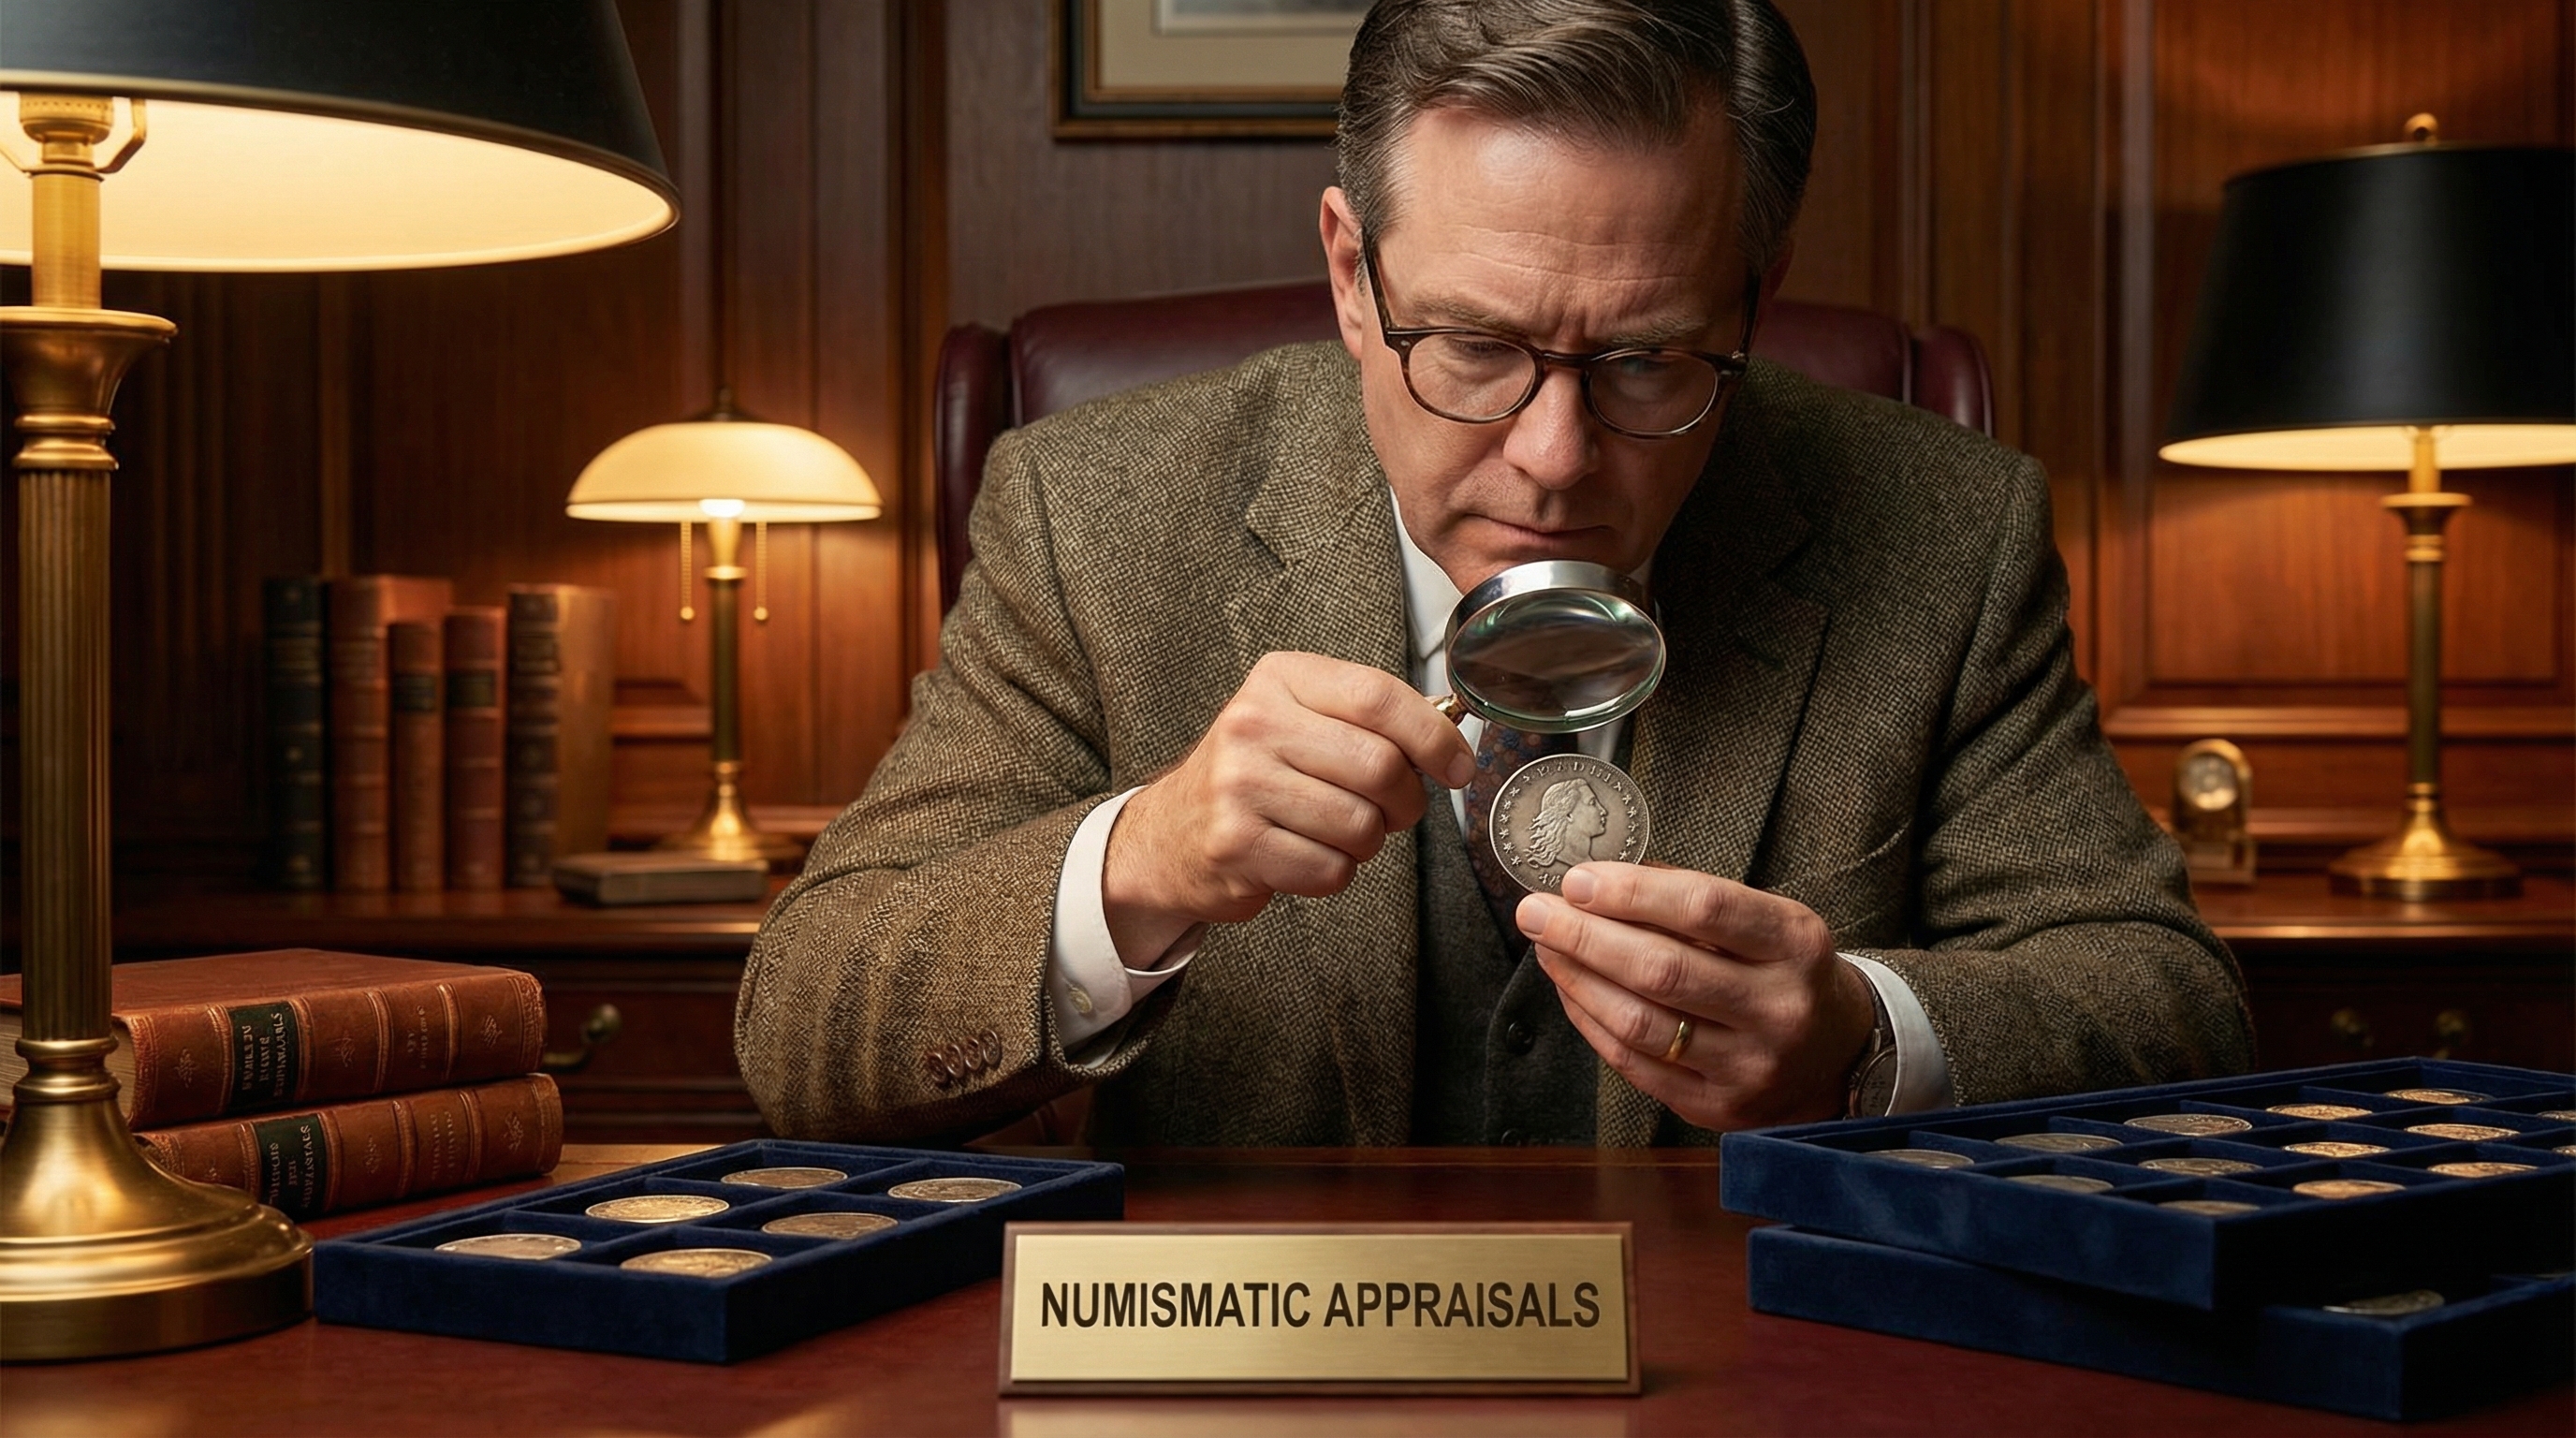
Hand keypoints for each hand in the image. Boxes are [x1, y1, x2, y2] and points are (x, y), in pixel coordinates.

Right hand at [1104, 651, 1476, 959]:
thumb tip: (1450, 735)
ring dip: (1367, 842)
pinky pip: (1330, 870)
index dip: (1433, 737)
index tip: (1457, 766)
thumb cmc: (1256, 774)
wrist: (1172, 832)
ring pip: (1361, 826)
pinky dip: (1334, 872)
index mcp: (1280, 679)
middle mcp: (1253, 724)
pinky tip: (1304, 854)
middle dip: (1405, 801)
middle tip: (1393, 810)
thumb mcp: (1301, 719)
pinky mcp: (1235, 844)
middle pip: (1380, 767)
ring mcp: (1239, 785)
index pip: (1378, 697)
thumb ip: (1369, 719)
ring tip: (1335, 831)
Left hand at [1515, 863, 1877, 1129]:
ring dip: (1579, 979)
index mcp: (1796, 944)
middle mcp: (1779, 1008)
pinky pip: (1634, 1062)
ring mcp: (1749, 1065)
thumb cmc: (1783, 971)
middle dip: (1585, 935)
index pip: (1704, 908)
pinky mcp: (1717, 1106)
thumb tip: (1599, 880)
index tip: (1576, 880)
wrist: (1836, 1055)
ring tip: (1546, 947)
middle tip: (1536, 911)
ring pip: (1640, 1022)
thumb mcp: (1767, 922)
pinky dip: (1591, 1020)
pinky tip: (1570, 989)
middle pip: (1662, 969)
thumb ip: (1692, 899)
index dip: (1631, 892)